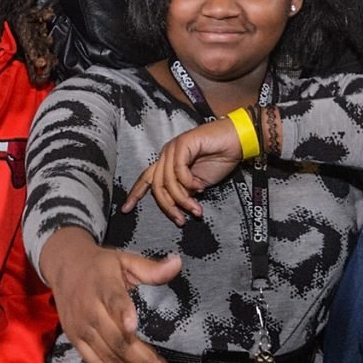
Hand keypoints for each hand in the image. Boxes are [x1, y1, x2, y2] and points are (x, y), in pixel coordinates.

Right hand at [41, 227, 177, 362]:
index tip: (132, 326)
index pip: (113, 299)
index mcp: (103, 285)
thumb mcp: (125, 260)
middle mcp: (89, 308)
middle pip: (116, 338)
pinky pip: (94, 361)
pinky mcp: (75, 340)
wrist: (63, 267)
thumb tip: (177, 263)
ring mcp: (81, 327)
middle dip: (142, 359)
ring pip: (107, 354)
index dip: (122, 312)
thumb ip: (151, 268)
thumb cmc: (100, 266)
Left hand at [123, 115, 247, 223]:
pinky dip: (189, 183)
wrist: (237, 142)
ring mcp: (173, 148)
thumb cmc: (219, 160)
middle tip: (180, 220)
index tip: (126, 209)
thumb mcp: (198, 184)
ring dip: (183, 199)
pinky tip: (200, 187)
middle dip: (167, 206)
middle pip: (156, 185)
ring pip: (168, 181)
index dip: (135, 194)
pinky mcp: (183, 143)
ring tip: (196, 209)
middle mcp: (166, 154)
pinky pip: (178, 170)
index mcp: (167, 162)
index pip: (146, 179)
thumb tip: (176, 205)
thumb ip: (184, 192)